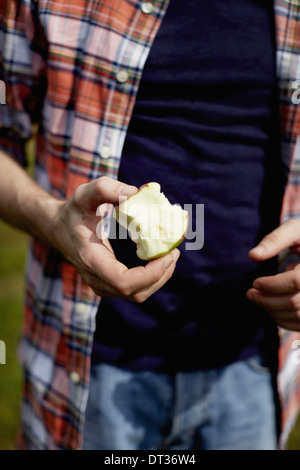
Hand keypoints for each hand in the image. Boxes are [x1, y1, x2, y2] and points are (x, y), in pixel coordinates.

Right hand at [51, 176, 179, 302]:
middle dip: (161, 275)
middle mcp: (96, 278)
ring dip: (160, 277)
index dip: (151, 274)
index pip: (124, 282)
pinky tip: (159, 258)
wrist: (57, 228)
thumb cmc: (74, 211)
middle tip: (175, 251)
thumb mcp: (84, 193)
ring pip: (138, 294)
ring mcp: (102, 285)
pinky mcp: (108, 284)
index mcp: (91, 260)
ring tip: (171, 254)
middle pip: (136, 293)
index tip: (168, 254)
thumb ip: (106, 188)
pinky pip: (135, 290)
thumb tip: (135, 192)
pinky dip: (152, 277)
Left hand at [247, 219, 299, 330]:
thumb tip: (252, 255)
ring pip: (299, 316)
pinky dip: (284, 321)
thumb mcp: (295, 230)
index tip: (255, 282)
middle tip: (250, 294)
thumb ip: (275, 240)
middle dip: (267, 300)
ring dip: (273, 312)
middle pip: (295, 302)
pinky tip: (271, 309)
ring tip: (259, 300)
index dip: (272, 284)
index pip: (296, 281)